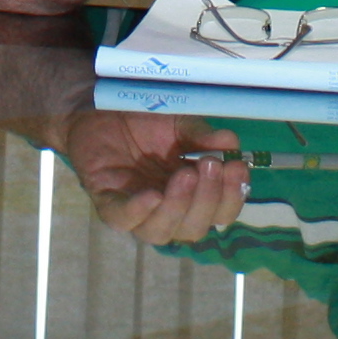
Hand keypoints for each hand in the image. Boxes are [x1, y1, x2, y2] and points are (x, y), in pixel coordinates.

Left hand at [59, 114, 250, 246]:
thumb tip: (232, 145)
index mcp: (191, 196)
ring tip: (185, 175)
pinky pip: (122, 218)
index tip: (237, 167)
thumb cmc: (145, 120)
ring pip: (160, 231)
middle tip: (210, 165)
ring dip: (178, 207)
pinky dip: (138, 211)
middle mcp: (166, 210)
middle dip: (207, 199)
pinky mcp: (106, 201)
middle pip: (193, 228)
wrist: (101, 106)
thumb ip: (203, 137)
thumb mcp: (181, 124)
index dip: (232, 196)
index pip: (219, 213)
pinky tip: (152, 196)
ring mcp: (136, 210)